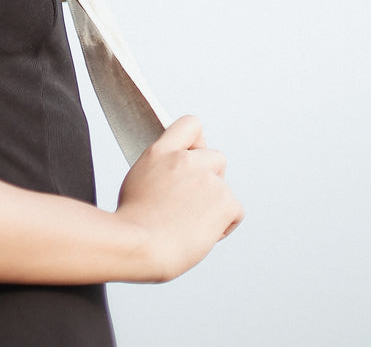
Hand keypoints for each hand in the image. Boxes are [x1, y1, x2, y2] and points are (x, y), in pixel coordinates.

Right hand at [115, 114, 243, 282]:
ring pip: (225, 188)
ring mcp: (207, 179)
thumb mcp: (139, 179)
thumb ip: (161, 166)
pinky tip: (202, 233)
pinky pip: (235, 211)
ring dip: (214, 204)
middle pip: (216, 158)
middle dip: (211, 178)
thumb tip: (175, 173)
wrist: (141, 245)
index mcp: (161, 152)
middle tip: (192, 202)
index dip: (197, 142)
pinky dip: (224, 225)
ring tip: (189, 223)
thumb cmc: (134, 222)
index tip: (193, 159)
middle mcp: (186, 160)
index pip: (191, 124)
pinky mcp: (225, 200)